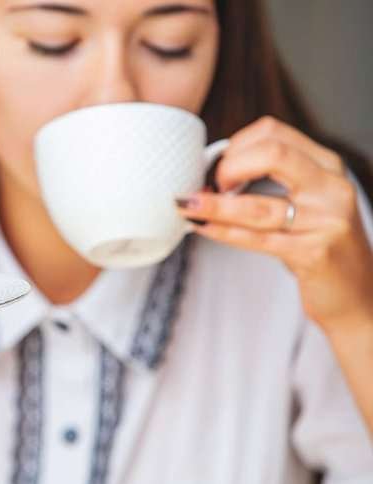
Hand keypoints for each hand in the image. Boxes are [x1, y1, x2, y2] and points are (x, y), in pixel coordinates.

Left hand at [176, 116, 372, 330]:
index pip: (273, 132)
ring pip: (257, 205)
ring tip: (185, 205)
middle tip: (209, 186)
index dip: (235, 146)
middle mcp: (330, 187)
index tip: (216, 166)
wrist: (356, 292)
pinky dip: (223, 231)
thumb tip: (211, 172)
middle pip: (272, 154)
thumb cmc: (316, 242)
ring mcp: (325, 220)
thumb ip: (272, 180)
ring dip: (213, 205)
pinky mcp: (313, 253)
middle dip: (229, 167)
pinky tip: (203, 228)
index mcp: (326, 165)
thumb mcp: (306, 200)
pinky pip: (256, 239)